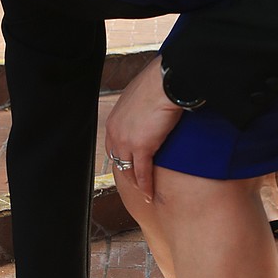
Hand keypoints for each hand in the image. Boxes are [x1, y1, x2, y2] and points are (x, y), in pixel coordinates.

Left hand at [104, 56, 183, 198]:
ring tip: (143, 193)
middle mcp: (116, 132)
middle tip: (134, 183)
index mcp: (114, 120)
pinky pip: (143, 173)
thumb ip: (138, 109)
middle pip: (118, 160)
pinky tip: (149, 194)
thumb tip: (148, 110)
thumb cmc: (157, 85)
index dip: (121, 158)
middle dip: (126, 173)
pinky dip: (146, 186)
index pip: (113, 146)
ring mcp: (127, 142)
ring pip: (129, 170)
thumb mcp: (139, 97)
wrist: (165, 84)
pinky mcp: (142, 148)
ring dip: (135, 184)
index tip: (128, 165)